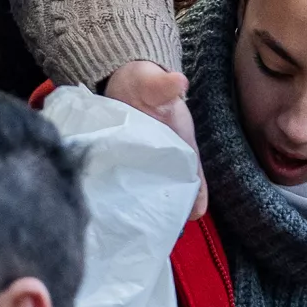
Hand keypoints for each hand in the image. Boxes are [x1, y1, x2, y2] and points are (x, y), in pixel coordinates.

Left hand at [102, 60, 203, 216]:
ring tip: (133, 223)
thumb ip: (164, 86)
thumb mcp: (156, 84)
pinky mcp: (121, 165)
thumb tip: (178, 81)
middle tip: (158, 226)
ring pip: (149, 192)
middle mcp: (166, 160)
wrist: (122, 80)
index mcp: (182, 146)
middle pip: (172, 190)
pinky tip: (110, 208)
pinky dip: (119, 196)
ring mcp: (143, 165)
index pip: (194, 176)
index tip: (194, 213)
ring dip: (143, 205)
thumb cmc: (146, 84)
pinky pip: (123, 185)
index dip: (197, 194)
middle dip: (167, 208)